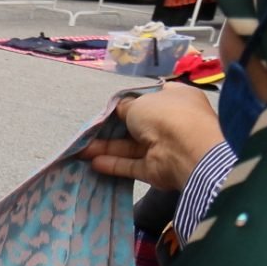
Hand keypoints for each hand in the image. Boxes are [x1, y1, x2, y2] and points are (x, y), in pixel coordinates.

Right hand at [86, 84, 224, 192]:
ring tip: (82, 150)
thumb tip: (121, 108)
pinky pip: (132, 164)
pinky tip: (93, 163)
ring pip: (131, 146)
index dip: (132, 99)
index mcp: (176, 98)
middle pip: (138, 124)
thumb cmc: (165, 115)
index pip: (153, 96)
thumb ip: (126, 106)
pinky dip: (114, 164)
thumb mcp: (138, 102)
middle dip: (114, 127)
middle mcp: (172, 121)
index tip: (113, 105)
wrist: (184, 149)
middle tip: (91, 130)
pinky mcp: (157, 168)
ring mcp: (165, 146)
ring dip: (107, 147)